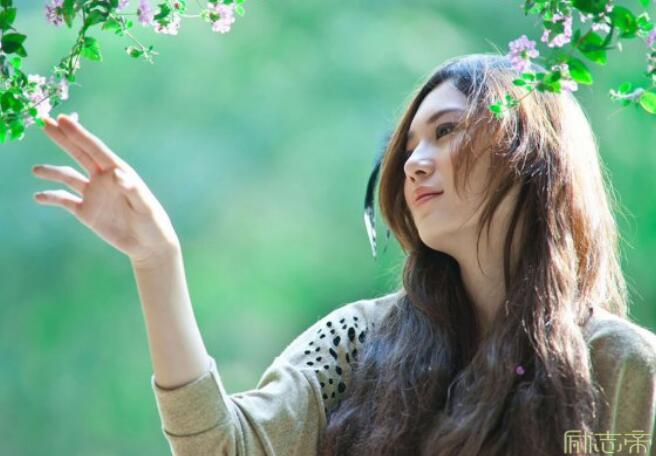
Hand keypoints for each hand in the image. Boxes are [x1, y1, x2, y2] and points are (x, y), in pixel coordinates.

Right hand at [32, 113, 179, 266]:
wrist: (148, 245)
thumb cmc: (152, 222)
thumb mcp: (145, 206)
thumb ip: (132, 189)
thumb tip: (117, 174)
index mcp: (118, 172)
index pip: (95, 149)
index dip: (78, 133)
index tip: (61, 118)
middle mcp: (103, 179)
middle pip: (78, 154)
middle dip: (62, 138)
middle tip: (43, 121)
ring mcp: (94, 195)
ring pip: (67, 177)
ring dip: (52, 172)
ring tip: (36, 170)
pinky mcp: (86, 212)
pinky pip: (64, 201)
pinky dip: (51, 197)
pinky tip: (39, 196)